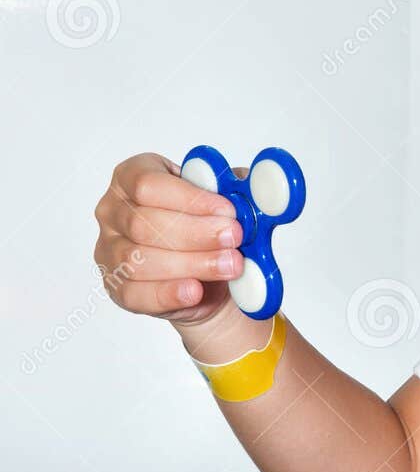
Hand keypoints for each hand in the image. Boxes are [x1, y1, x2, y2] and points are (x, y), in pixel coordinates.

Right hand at [94, 152, 248, 325]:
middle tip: (234, 238)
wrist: (207, 278)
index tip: (227, 211)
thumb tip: (258, 186)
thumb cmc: (207, 230)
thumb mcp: (222, 201)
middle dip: (196, 233)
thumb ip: (235, 189)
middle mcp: (112, 212)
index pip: (148, 184)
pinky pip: (136, 294)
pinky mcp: (117, 288)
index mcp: (131, 177)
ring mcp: (109, 251)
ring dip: (191, 263)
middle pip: (144, 223)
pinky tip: (195, 290)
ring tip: (230, 265)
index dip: (190, 199)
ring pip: (140, 260)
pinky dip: (168, 293)